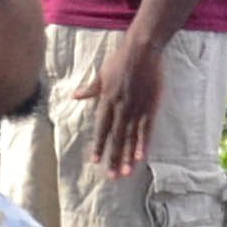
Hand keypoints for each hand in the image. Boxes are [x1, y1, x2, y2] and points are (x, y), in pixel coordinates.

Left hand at [82, 32, 168, 181]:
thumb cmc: (121, 59)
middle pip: (116, 138)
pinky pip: (146, 129)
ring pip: (130, 137)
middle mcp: (121, 108)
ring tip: (126, 172)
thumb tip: (76, 96)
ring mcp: (137, 109)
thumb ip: (91, 88)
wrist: (142, 50)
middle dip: (113, 158)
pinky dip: (143, 143)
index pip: (102, 128)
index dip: (98, 145)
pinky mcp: (151, 106)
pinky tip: (141, 156)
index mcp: (107, 101)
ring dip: (127, 156)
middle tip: (112, 176)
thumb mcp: (102, 73)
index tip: (95, 160)